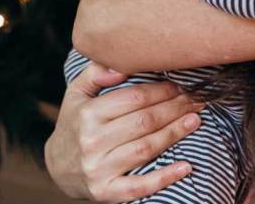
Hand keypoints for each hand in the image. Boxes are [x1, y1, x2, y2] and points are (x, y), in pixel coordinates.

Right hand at [44, 62, 202, 201]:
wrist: (57, 166)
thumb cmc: (74, 124)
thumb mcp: (76, 94)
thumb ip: (94, 73)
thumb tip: (118, 63)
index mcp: (88, 114)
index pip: (133, 98)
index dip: (160, 91)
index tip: (179, 86)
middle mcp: (92, 141)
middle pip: (143, 122)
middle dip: (173, 109)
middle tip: (196, 101)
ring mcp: (99, 168)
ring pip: (145, 148)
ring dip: (174, 134)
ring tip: (195, 121)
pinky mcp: (106, 192)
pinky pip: (139, 186)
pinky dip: (165, 178)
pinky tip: (186, 167)